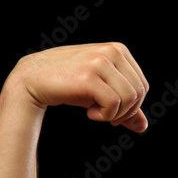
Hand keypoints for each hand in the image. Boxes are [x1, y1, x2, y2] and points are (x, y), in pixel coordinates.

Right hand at [9, 42, 149, 131]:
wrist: (34, 78)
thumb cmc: (70, 85)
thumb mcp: (101, 92)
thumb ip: (124, 107)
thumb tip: (143, 127)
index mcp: (119, 50)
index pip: (143, 85)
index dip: (133, 106)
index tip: (115, 113)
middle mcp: (112, 51)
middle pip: (139, 93)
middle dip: (126, 112)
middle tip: (107, 117)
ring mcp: (100, 61)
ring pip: (129, 98)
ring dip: (115, 114)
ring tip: (96, 113)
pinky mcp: (89, 76)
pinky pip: (114, 104)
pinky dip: (105, 116)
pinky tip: (89, 113)